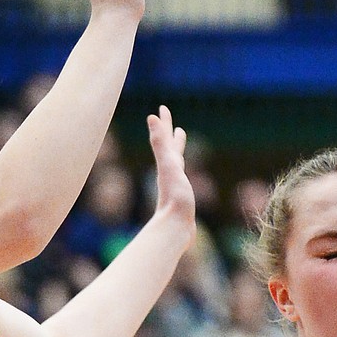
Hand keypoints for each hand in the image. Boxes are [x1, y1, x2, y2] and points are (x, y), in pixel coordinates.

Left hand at [147, 105, 195, 246]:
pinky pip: (182, 181)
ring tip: (180, 146)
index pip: (165, 139)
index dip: (165, 124)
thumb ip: (160, 142)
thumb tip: (151, 116)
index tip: (162, 108)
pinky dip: (184, 174)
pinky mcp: (182, 200)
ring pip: (176, 164)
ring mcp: (175, 186)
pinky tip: (184, 179)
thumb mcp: (168, 164)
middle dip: (170, 135)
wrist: (176, 228)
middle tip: (174, 125)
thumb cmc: (174, 197)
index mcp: (167, 164)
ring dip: (178, 153)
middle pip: (170, 150)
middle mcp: (170, 173)